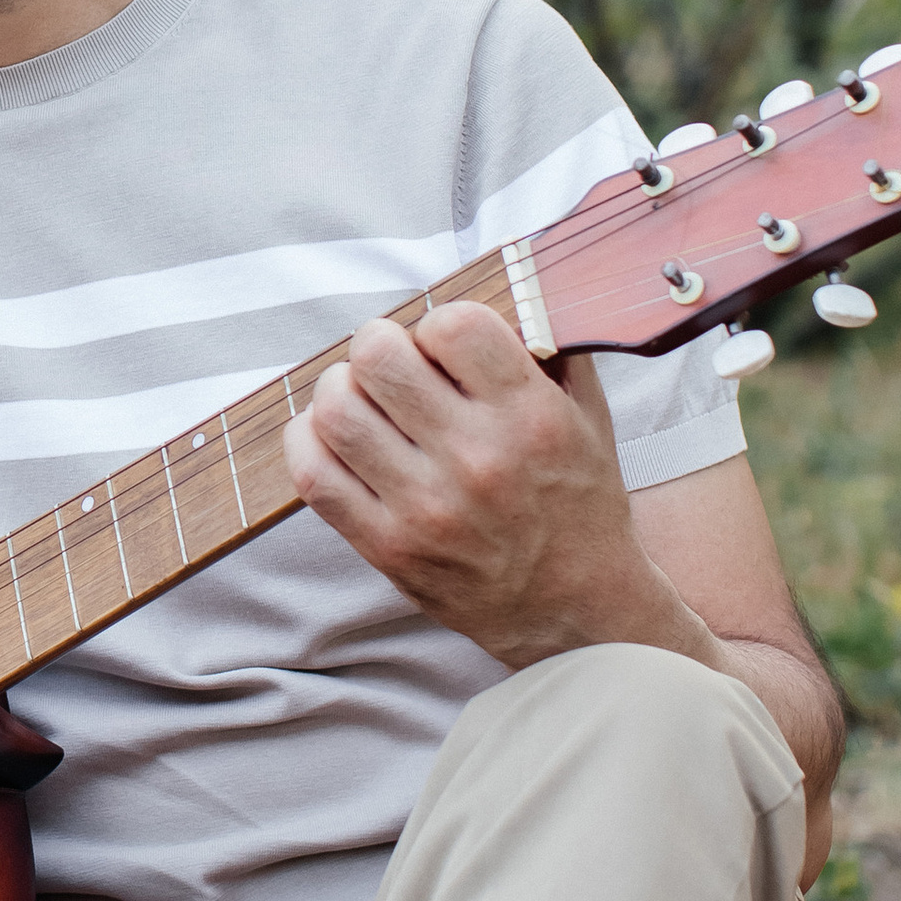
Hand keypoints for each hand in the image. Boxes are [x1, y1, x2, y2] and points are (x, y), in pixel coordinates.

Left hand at [281, 300, 675, 667]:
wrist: (577, 615)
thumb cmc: (580, 508)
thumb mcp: (589, 419)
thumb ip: (549, 350)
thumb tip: (506, 285)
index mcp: (531, 418)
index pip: (453, 325)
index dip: (437, 324)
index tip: (442, 345)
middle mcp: (478, 460)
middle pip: (378, 357)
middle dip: (378, 346)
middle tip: (390, 363)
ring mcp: (427, 508)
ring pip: (337, 411)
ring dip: (339, 390)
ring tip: (361, 399)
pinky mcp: (389, 548)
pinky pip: (315, 476)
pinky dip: (310, 442)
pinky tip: (335, 437)